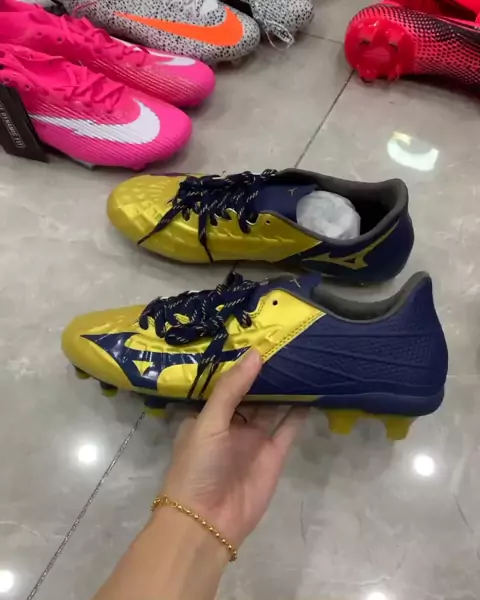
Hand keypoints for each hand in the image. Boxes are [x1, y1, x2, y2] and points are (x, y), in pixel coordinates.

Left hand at [161, 349, 307, 546]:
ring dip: (286, 389)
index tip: (262, 339)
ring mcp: (254, 439)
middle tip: (289, 344)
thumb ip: (231, 388)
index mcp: (209, 414)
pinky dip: (300, 412)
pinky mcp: (274, 454)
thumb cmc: (198, 465)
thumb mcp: (209, 421)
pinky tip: (312, 390)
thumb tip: (255, 354)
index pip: (228, 383)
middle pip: (254, 393)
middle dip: (268, 374)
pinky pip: (289, 428)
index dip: (243, 365)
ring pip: (273, 407)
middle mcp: (232, 423)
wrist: (206, 521)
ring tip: (304, 361)